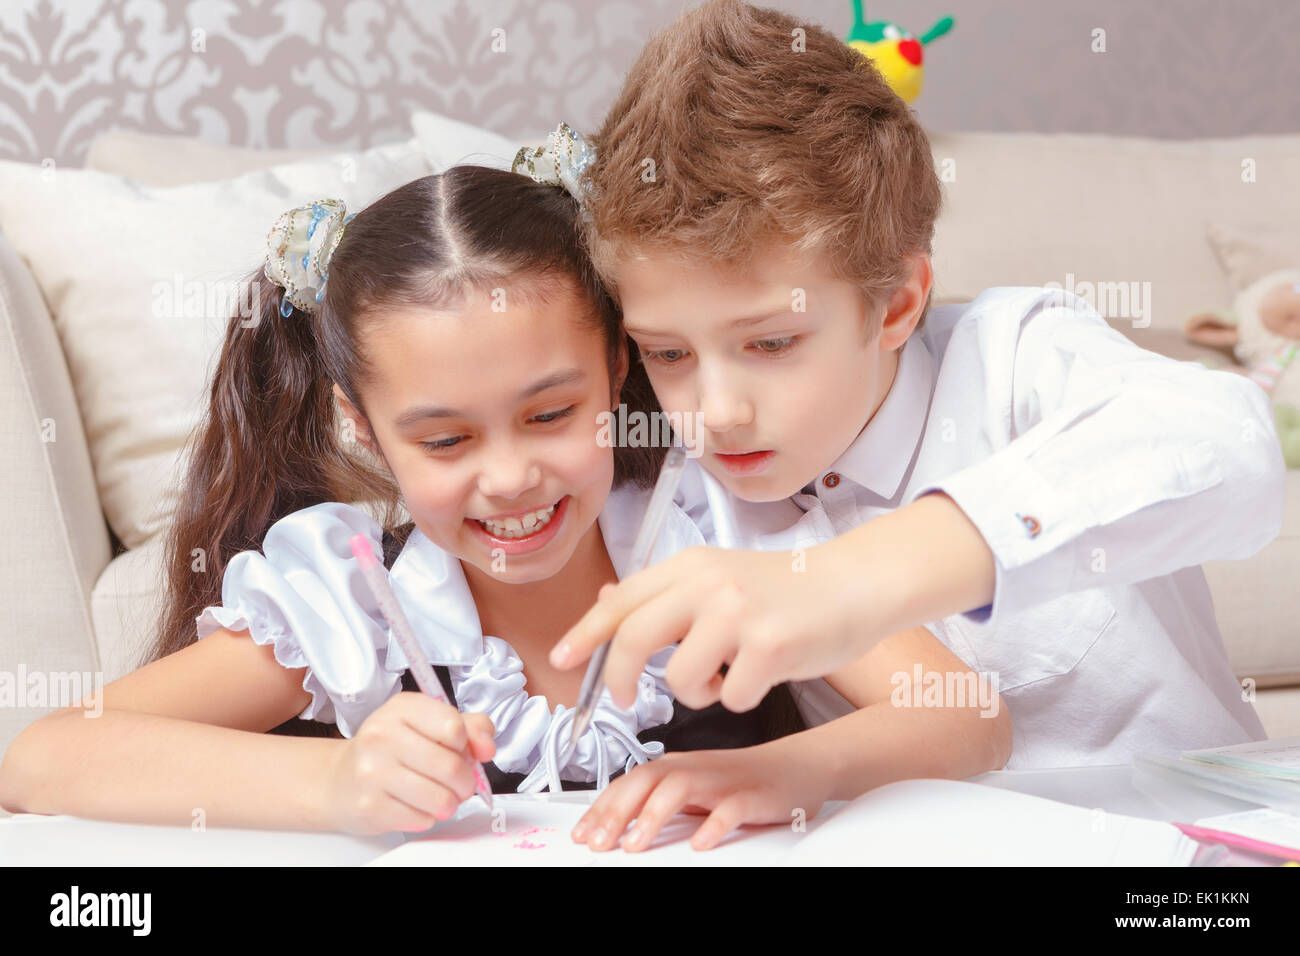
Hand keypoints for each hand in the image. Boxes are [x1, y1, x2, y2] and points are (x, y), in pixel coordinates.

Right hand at [320, 693, 494, 835]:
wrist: (340, 780)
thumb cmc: (391, 750)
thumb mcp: (428, 724)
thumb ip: (470, 727)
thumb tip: (487, 747)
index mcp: (403, 708)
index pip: (454, 727)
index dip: (466, 744)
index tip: (459, 750)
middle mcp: (382, 735)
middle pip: (451, 766)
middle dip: (466, 782)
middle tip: (460, 783)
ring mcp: (373, 771)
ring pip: (441, 798)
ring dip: (450, 803)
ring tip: (440, 796)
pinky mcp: (370, 806)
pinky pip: (422, 819)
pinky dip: (427, 816)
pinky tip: (414, 805)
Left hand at [550, 544, 869, 712]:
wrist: (856, 584)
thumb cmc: (788, 588)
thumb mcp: (721, 575)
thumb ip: (667, 592)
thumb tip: (606, 599)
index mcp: (692, 565)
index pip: (622, 599)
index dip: (586, 632)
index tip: (563, 657)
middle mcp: (710, 583)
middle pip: (634, 637)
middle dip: (618, 678)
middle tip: (624, 700)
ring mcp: (740, 613)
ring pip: (681, 678)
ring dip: (697, 694)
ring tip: (724, 677)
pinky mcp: (771, 646)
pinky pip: (731, 699)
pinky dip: (741, 699)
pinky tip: (761, 676)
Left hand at [571, 742, 832, 851]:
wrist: (795, 767)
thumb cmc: (740, 780)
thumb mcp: (693, 789)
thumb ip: (659, 801)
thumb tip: (617, 825)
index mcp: (676, 766)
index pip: (630, 781)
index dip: (602, 807)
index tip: (583, 833)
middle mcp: (694, 768)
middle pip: (647, 781)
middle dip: (617, 811)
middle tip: (598, 842)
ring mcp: (722, 780)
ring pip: (680, 789)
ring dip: (653, 816)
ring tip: (635, 845)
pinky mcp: (752, 795)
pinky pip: (730, 808)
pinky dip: (713, 825)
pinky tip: (700, 843)